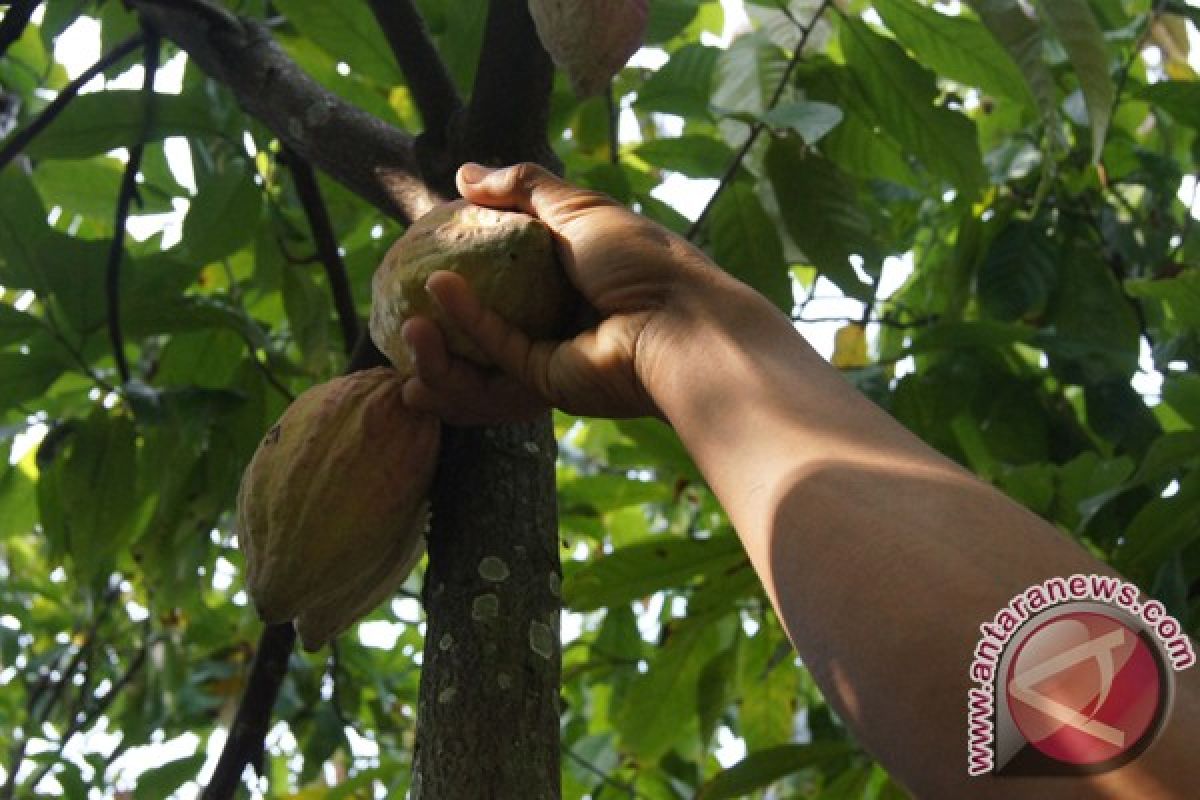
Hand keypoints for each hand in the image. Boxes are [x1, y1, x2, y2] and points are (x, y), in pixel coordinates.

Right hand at [399, 162, 716, 424]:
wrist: (680, 324)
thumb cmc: (642, 261)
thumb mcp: (579, 208)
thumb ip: (523, 189)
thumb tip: (463, 174)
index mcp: (573, 270)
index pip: (509, 261)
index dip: (470, 249)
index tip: (430, 235)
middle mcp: (560, 312)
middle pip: (489, 308)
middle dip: (441, 305)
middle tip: (402, 281)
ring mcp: (552, 350)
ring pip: (481, 346)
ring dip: (443, 329)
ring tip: (409, 301)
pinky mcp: (545, 381)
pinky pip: (498, 352)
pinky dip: (469, 323)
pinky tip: (439, 290)